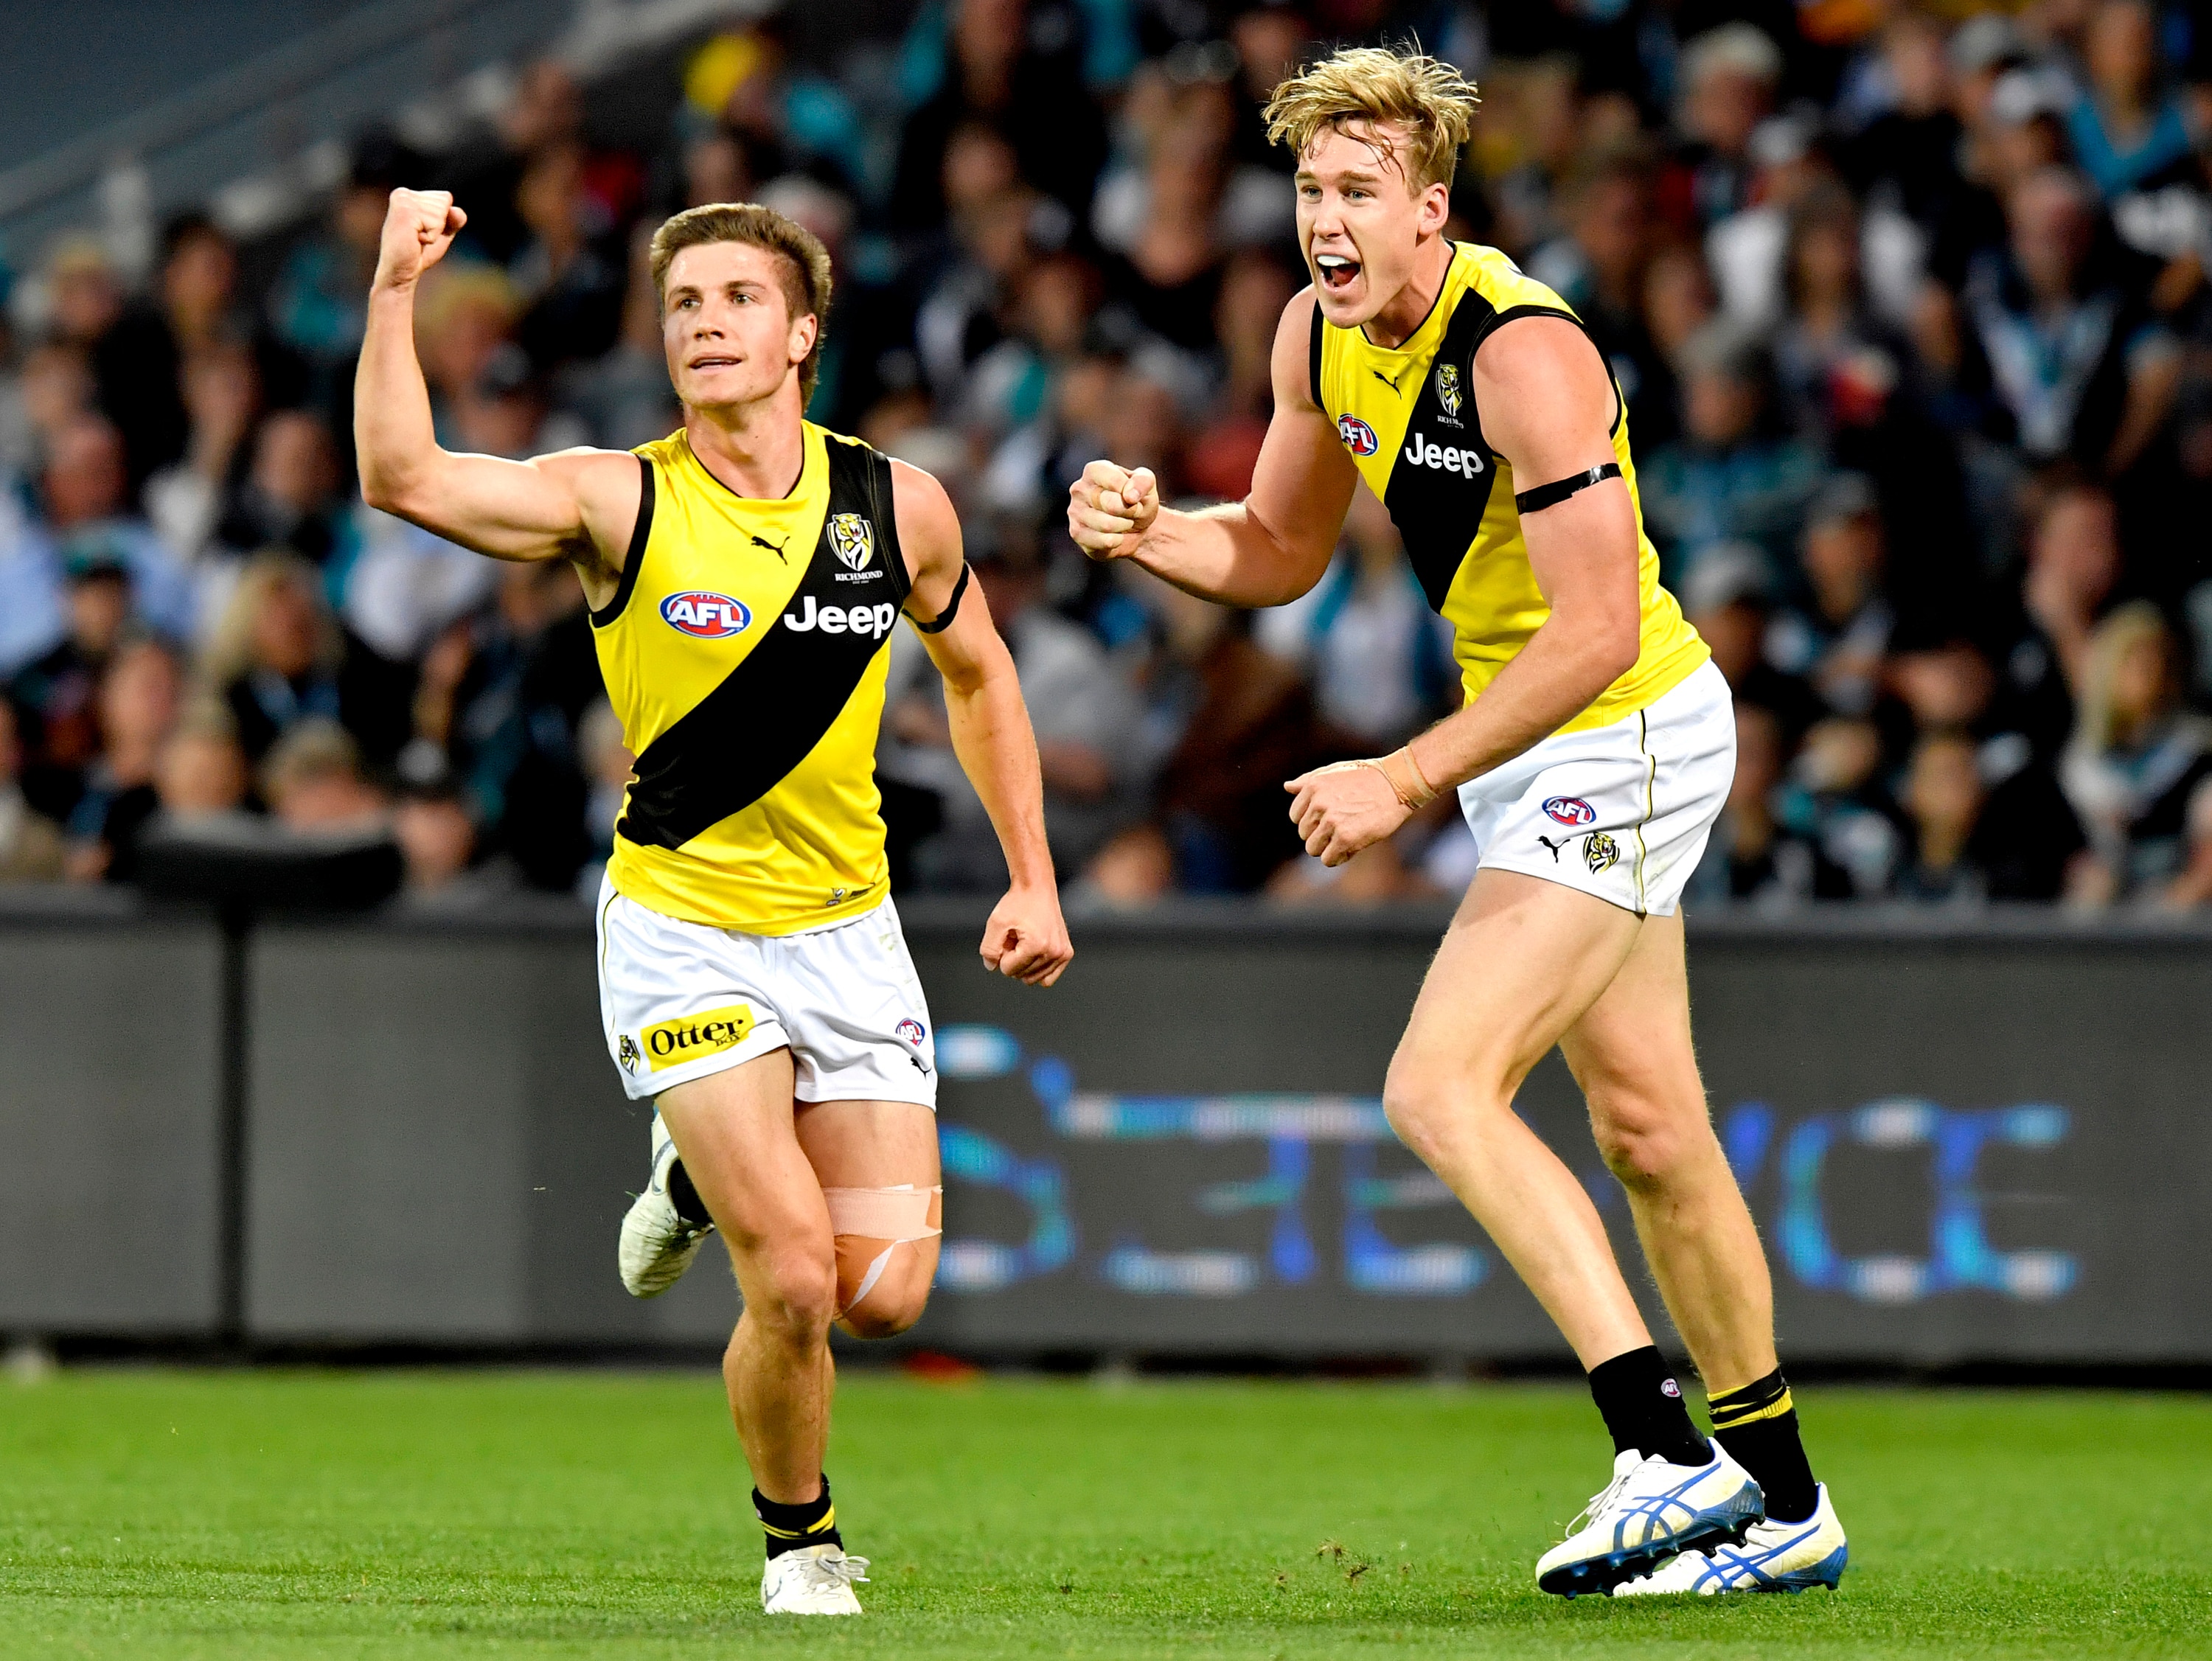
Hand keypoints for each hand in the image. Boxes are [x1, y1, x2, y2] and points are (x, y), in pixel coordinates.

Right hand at [372, 189, 467, 292]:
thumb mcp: (442, 233)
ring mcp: (402, 201)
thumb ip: (453, 219)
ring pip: (442, 212)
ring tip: (416, 239)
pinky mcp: (404, 212)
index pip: (445, 198)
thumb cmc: (418, 254)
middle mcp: (403, 193)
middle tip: (419, 238)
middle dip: (439, 226)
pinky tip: (415, 241)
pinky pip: (437, 223)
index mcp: (408, 195)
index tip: (423, 232)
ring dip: (434, 232)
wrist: (400, 273)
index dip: (442, 220)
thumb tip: (457, 211)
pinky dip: (431, 237)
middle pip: (445, 202)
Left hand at [979, 883, 1073, 985]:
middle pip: (1021, 975)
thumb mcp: (996, 923)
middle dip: (1013, 959)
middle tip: (1016, 937)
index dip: (1002, 953)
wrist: (1036, 887)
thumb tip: (992, 967)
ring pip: (1034, 978)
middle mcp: (1054, 952)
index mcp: (1037, 946)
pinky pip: (1048, 977)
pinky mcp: (1066, 953)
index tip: (1008, 936)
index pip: (1008, 970)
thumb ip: (989, 949)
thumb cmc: (1017, 902)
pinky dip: (1038, 969)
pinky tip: (1034, 952)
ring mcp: (1062, 954)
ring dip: (1025, 963)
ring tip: (1025, 941)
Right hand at [1067, 460, 1158, 560]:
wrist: (1134, 527)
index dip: (1132, 494)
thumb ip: (1143, 481)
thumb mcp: (1148, 485)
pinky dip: (1117, 541)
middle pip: (1111, 504)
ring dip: (1124, 526)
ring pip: (1107, 525)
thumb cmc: (1138, 501)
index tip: (1135, 497)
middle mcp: (1079, 488)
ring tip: (1124, 523)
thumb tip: (1129, 496)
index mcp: (1094, 470)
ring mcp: (1075, 511)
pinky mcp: (1076, 533)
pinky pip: (1103, 542)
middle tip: (1132, 512)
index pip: (1115, 481)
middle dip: (1130, 512)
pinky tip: (1116, 536)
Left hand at [1285, 760, 1411, 866]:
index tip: (1330, 817)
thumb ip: (1308, 781)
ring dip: (1327, 847)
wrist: (1397, 783)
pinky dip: (1338, 857)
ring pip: (1313, 849)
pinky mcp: (1345, 838)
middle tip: (1342, 827)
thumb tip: (1287, 787)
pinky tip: (1352, 846)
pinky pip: (1328, 859)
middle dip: (1320, 834)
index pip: (1295, 816)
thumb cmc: (1367, 776)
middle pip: (1304, 834)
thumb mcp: (1334, 771)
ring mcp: (1331, 822)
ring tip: (1346, 836)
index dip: (1313, 820)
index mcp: (1312, 787)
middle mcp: (1318, 804)